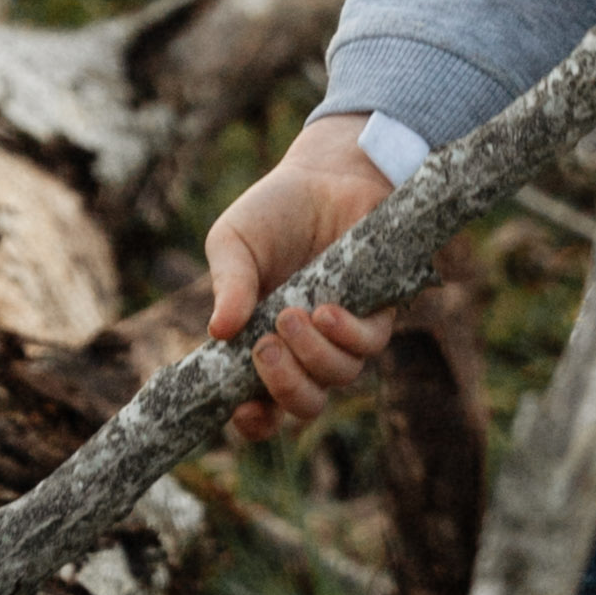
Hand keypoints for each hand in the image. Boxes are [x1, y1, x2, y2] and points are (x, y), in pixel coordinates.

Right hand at [204, 118, 397, 438]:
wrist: (326, 172)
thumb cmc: (274, 212)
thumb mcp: (234, 241)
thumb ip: (227, 283)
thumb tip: (218, 332)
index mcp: (263, 344)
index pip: (260, 407)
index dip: (252, 421)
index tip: (242, 408)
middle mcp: (305, 350)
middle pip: (302, 405)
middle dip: (284, 388)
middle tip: (265, 347)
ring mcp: (341, 335)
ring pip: (336, 378)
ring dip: (311, 356)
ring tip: (291, 314)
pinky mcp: (377, 312)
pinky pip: (368, 346)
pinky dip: (345, 336)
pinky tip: (326, 310)